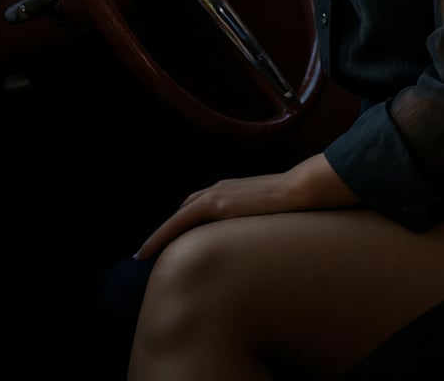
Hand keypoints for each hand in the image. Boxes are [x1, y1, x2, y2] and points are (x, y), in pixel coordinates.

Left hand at [135, 155, 359, 259]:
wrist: (300, 189)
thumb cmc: (294, 202)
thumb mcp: (270, 211)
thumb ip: (260, 217)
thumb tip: (266, 233)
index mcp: (232, 190)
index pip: (200, 205)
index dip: (184, 220)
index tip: (174, 235)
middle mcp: (219, 189)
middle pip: (185, 209)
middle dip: (169, 227)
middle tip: (154, 248)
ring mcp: (216, 195)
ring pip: (178, 216)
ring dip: (160, 234)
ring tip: (143, 254)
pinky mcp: (216, 205)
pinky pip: (178, 222)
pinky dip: (160, 235)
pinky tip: (147, 252)